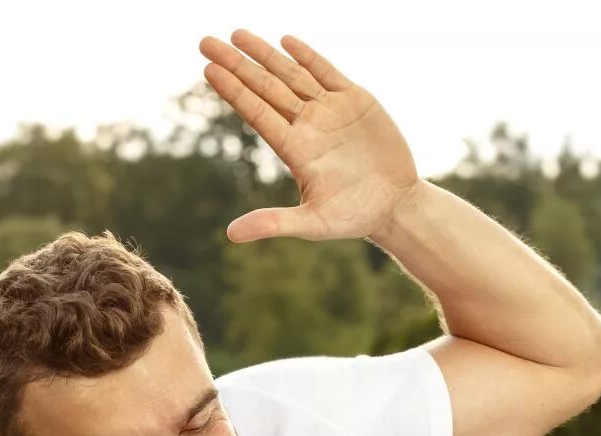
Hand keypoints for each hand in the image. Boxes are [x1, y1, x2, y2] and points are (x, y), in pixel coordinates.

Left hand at [199, 30, 421, 242]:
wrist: (396, 205)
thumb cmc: (355, 218)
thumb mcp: (314, 224)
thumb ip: (274, 223)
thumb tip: (230, 235)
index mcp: (294, 149)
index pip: (256, 113)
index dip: (233, 91)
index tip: (208, 70)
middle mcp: (307, 125)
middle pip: (265, 88)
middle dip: (237, 64)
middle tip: (204, 42)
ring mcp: (330, 111)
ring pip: (291, 75)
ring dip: (265, 54)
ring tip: (237, 34)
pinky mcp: (356, 101)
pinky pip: (327, 72)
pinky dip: (308, 57)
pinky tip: (286, 41)